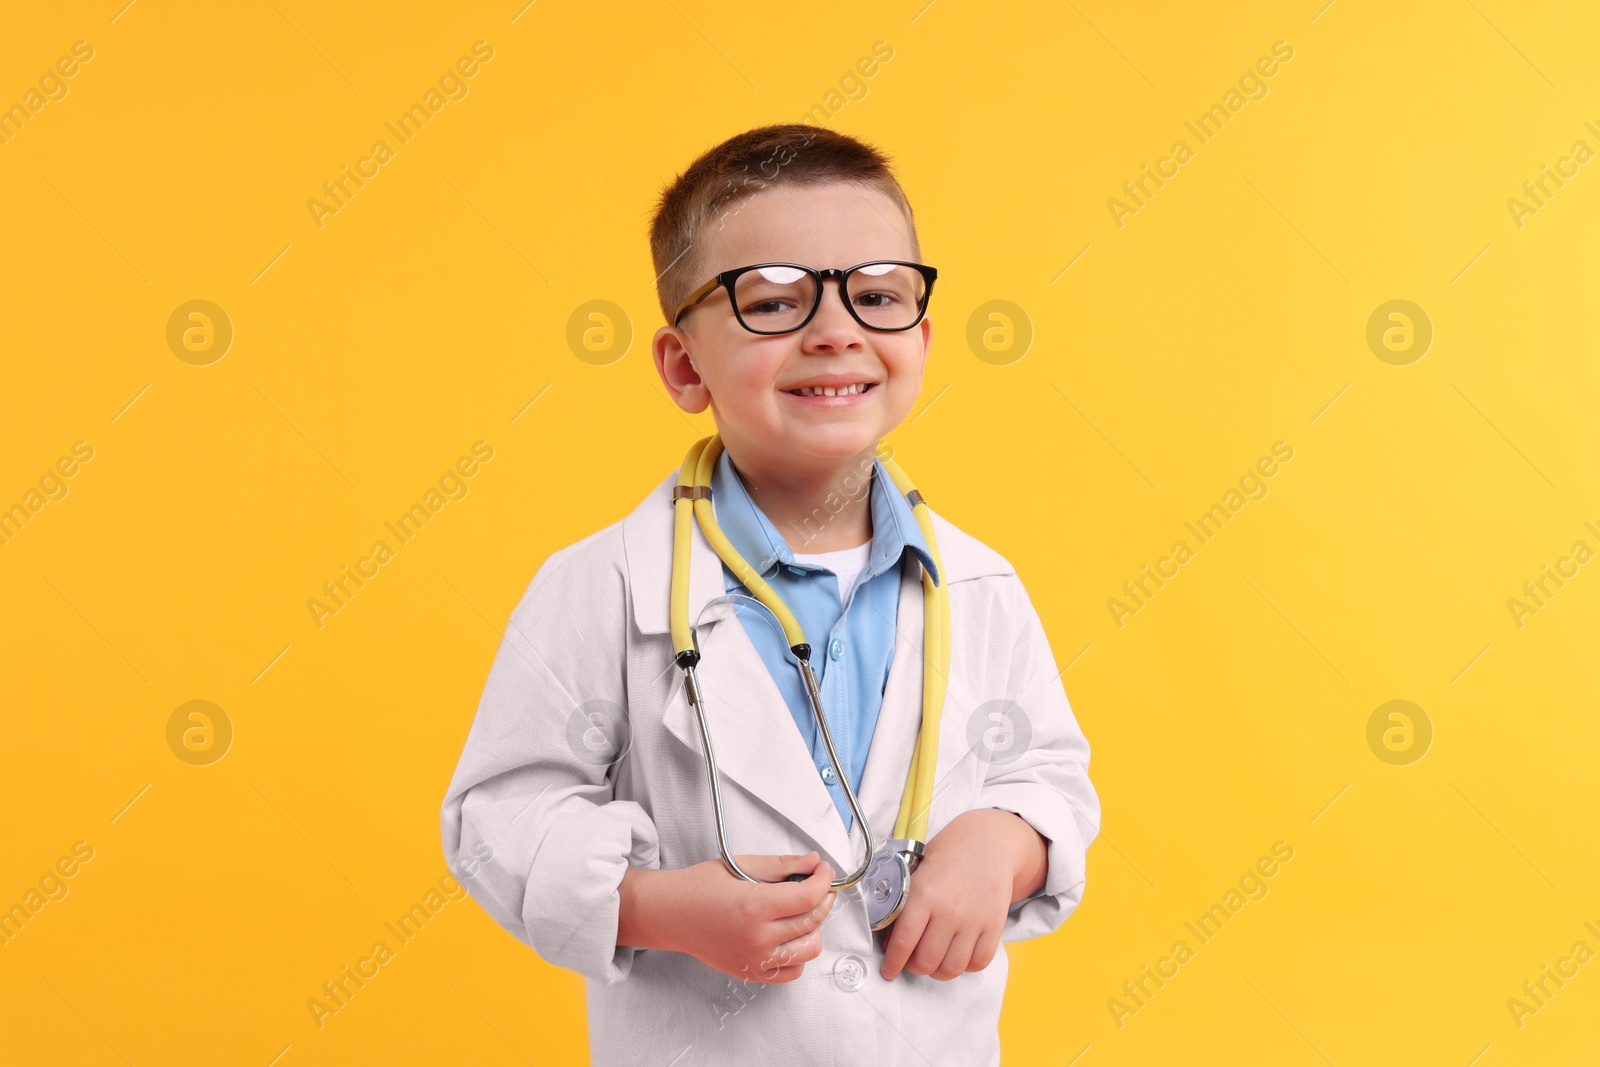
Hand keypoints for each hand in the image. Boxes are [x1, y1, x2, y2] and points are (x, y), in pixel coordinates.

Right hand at [620, 851, 835, 983]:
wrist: (671, 915)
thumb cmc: (700, 887)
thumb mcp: (741, 865)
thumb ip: (781, 865)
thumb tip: (814, 862)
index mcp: (754, 906)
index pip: (808, 896)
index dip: (824, 880)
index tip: (825, 871)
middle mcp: (757, 937)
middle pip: (812, 921)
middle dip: (823, 899)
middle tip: (817, 885)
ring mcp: (755, 960)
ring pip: (809, 949)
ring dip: (813, 928)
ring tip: (800, 912)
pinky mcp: (752, 973)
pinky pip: (793, 971)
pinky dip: (798, 954)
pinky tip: (788, 935)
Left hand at [879, 810, 1046, 980]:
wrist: (989, 841)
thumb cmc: (948, 854)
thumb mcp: (917, 871)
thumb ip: (904, 903)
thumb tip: (891, 939)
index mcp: (925, 893)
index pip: (903, 942)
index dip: (893, 963)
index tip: (889, 971)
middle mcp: (950, 910)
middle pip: (926, 961)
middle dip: (913, 967)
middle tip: (911, 962)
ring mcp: (974, 920)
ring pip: (952, 968)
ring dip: (938, 972)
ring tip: (933, 963)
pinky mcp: (994, 926)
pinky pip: (978, 962)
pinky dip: (965, 966)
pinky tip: (957, 955)